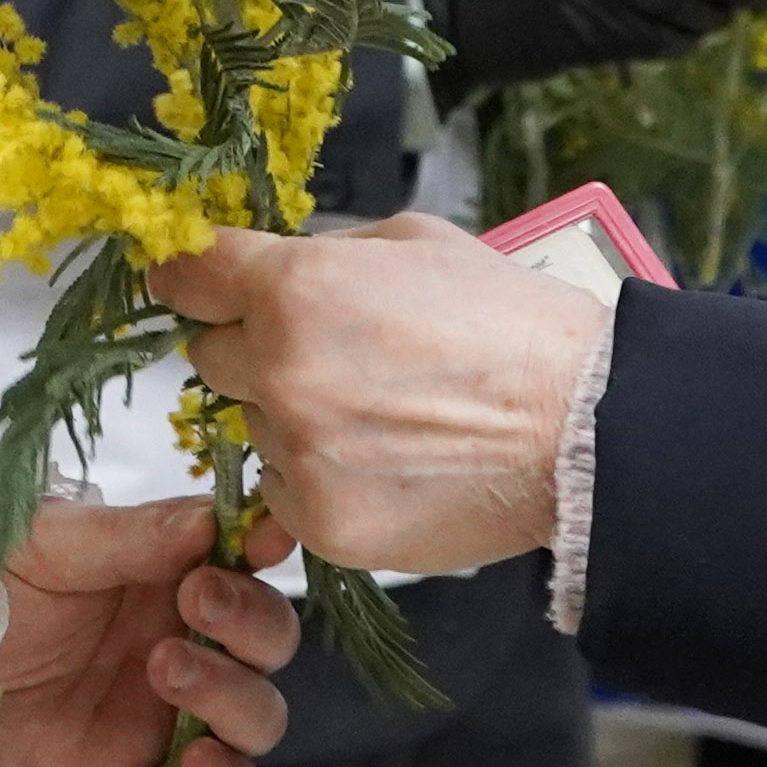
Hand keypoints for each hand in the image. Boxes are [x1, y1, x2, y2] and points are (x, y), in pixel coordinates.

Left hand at [0, 497, 307, 766]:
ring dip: (233, 692)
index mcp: (170, 574)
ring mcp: (174, 719)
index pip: (249, 560)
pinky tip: (195, 759)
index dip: (269, 548)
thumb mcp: (46, 545)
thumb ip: (131, 537)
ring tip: (164, 668)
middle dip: (250, 620)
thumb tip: (215, 517)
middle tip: (195, 602)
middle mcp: (187, 644)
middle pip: (271, 639)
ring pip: (259, 715)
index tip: (263, 538)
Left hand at [161, 217, 605, 576]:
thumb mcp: (412, 244)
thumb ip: (323, 255)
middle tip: (328, 352)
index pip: (185, 275)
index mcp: (294, 289)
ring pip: (251, 425)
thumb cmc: (509, 325)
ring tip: (377, 412)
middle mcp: (280, 372)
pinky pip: (282, 489)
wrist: (581, 427)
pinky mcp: (320, 522)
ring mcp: (298, 454)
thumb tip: (267, 265)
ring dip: (290, 415)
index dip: (190, 274)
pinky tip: (383, 460)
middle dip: (253, 347)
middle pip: (209, 355)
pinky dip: (317, 476)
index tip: (195, 281)